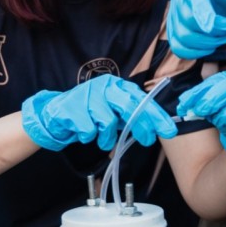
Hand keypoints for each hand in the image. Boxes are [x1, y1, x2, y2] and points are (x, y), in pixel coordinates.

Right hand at [22, 74, 177, 151]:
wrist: (55, 113)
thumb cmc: (89, 114)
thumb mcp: (113, 112)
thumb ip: (131, 116)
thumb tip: (156, 128)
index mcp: (117, 86)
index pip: (141, 99)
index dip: (156, 115)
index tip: (169, 130)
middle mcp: (104, 86)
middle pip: (129, 106)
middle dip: (142, 126)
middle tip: (147, 140)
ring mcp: (87, 95)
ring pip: (107, 122)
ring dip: (106, 137)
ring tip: (100, 137)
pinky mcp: (72, 107)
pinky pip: (89, 131)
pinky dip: (88, 137)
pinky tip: (82, 132)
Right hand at [167, 0, 225, 58]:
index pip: (197, 0)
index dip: (207, 15)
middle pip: (189, 21)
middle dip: (215, 32)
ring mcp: (173, 16)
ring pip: (184, 37)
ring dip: (208, 43)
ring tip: (224, 39)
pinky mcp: (173, 32)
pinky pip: (179, 48)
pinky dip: (196, 53)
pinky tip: (211, 47)